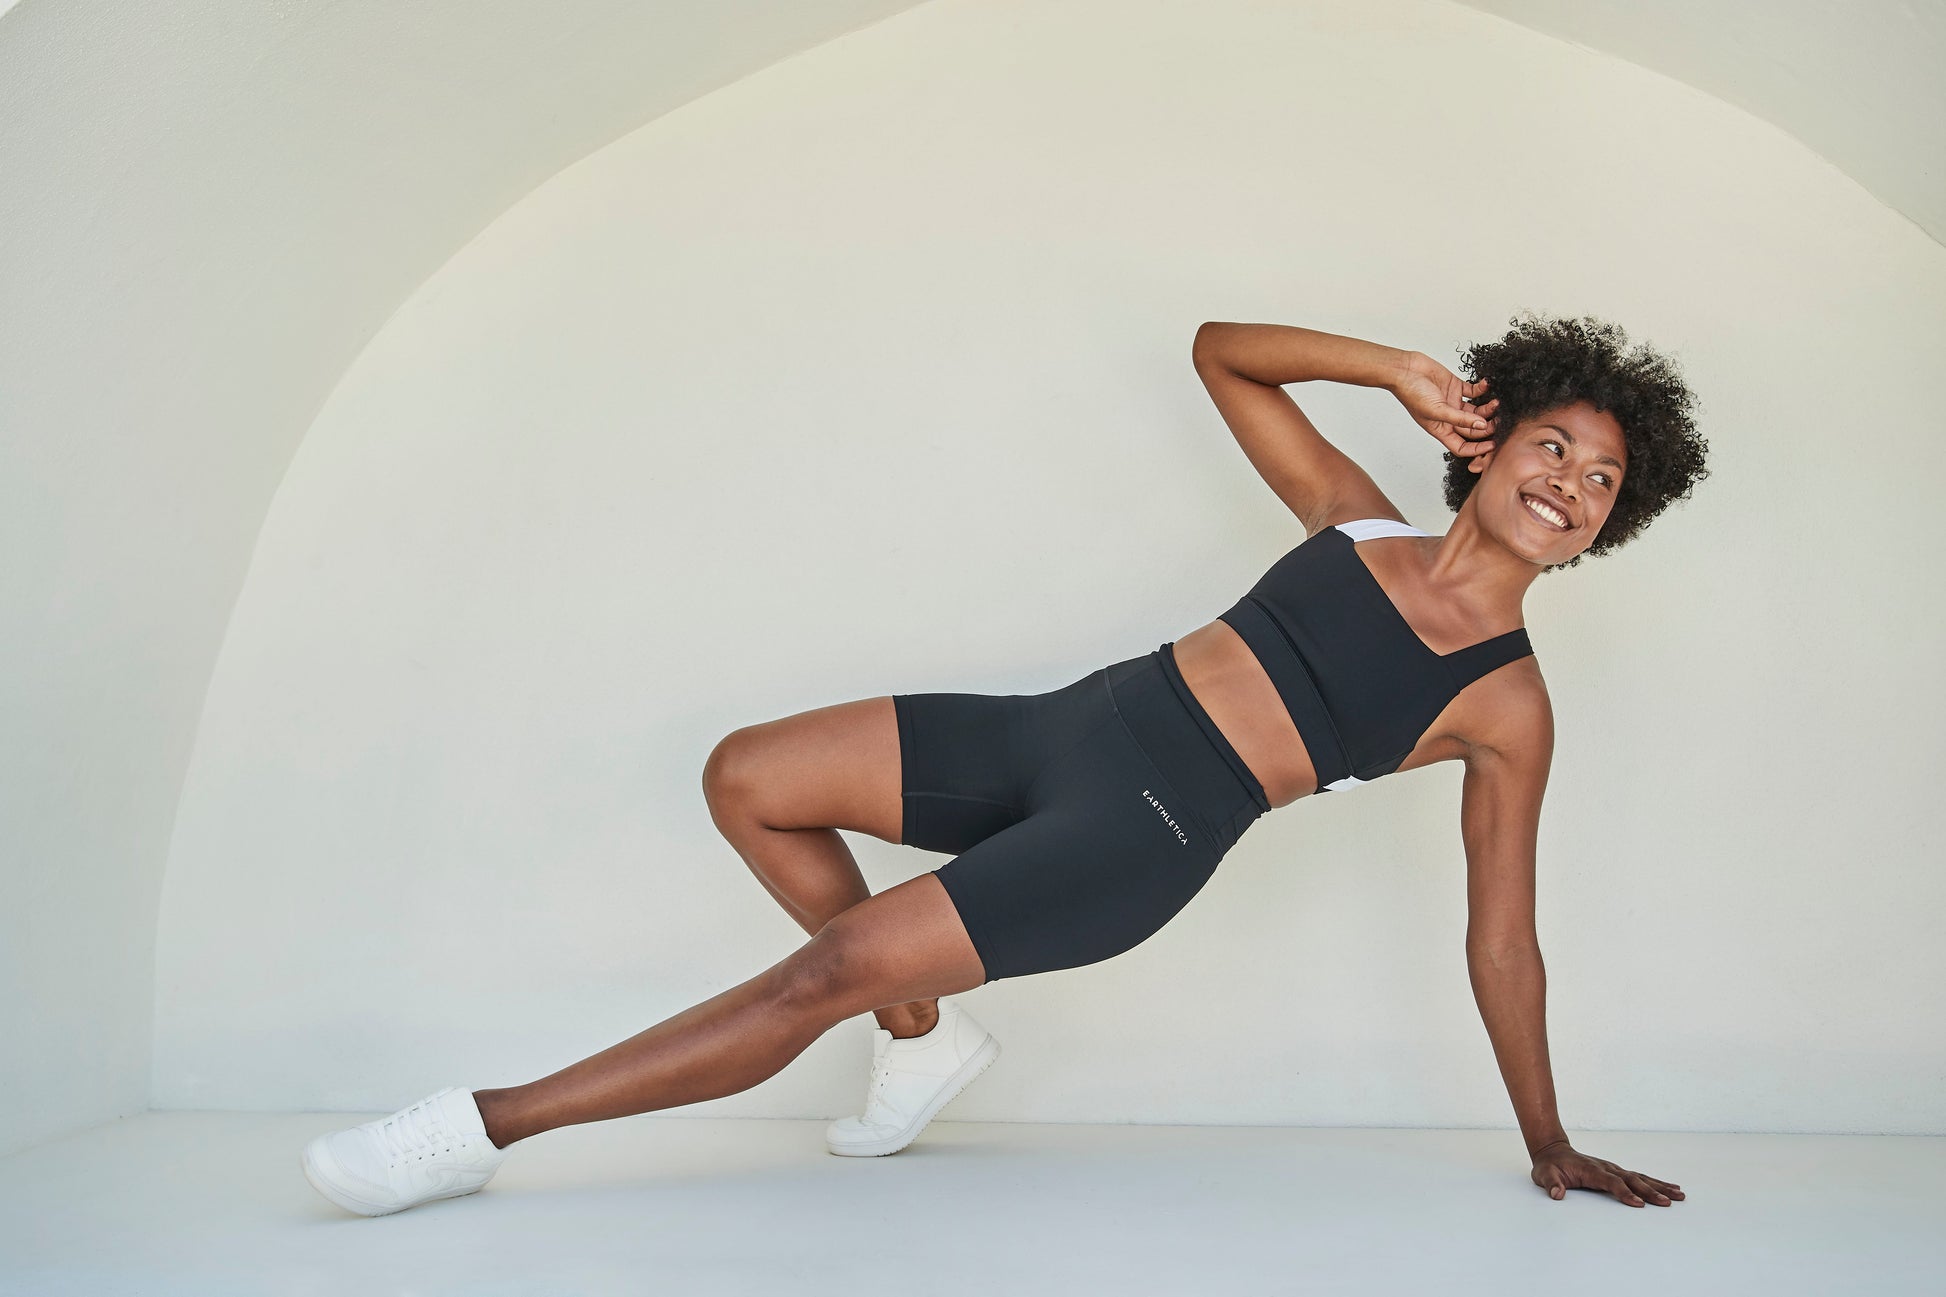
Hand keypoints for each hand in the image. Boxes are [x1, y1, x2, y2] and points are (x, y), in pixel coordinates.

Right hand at [1388, 352, 1497, 456]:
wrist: (1405, 370)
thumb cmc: (1412, 393)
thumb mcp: (1437, 411)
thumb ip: (1461, 419)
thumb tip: (1481, 426)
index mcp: (1441, 429)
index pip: (1462, 446)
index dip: (1477, 449)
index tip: (1492, 445)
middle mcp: (1449, 418)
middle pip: (1473, 429)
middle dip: (1487, 427)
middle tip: (1499, 421)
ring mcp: (1453, 402)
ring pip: (1477, 410)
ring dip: (1488, 408)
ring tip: (1496, 402)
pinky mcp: (1456, 387)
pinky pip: (1474, 391)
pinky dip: (1483, 389)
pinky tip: (1487, 385)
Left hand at [1530, 1141, 1685, 1207]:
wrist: (1552, 1151)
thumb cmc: (1549, 1166)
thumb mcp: (1544, 1175)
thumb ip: (1551, 1184)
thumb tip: (1557, 1194)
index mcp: (1591, 1170)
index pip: (1611, 1182)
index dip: (1625, 1192)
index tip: (1639, 1204)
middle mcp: (1606, 1167)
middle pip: (1632, 1180)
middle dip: (1650, 1191)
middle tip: (1668, 1202)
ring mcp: (1613, 1168)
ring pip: (1639, 1178)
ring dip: (1659, 1186)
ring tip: (1679, 1195)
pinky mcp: (1616, 1172)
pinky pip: (1638, 1177)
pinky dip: (1655, 1182)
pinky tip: (1669, 1188)